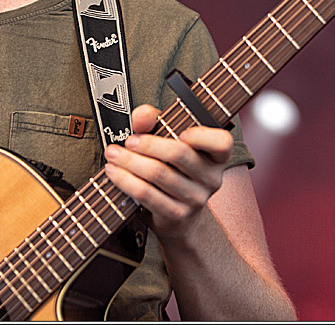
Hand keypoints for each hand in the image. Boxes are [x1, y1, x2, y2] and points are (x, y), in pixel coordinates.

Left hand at [103, 103, 232, 239]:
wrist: (179, 217)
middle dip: (147, 144)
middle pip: (178, 154)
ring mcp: (196, 199)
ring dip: (129, 161)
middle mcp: (211, 178)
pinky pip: (146, 194)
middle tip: (128, 141)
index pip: (222, 143)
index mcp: (217, 156)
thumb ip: (155, 120)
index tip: (180, 132)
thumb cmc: (174, 169)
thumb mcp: (168, 139)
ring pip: (158, 173)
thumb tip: (142, 117)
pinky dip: (125, 180)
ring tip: (113, 154)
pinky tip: (114, 173)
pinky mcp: (176, 215)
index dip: (202, 136)